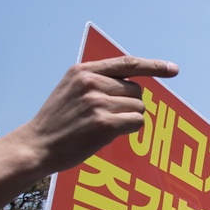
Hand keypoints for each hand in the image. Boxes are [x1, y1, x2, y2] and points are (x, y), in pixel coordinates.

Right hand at [7, 55, 178, 176]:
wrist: (35, 146)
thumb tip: (132, 85)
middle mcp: (91, 82)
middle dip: (130, 105)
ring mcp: (98, 102)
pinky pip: (136, 122)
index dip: (154, 66)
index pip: (127, 63)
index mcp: (83, 71)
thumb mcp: (70, 90)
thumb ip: (97, 81)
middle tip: (107, 117)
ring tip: (103, 126)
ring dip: (129, 119)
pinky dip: (131, 129)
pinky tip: (110, 134)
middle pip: (137, 90)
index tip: (173, 69)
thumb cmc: (57, 122)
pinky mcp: (104, 123)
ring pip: (139, 107)